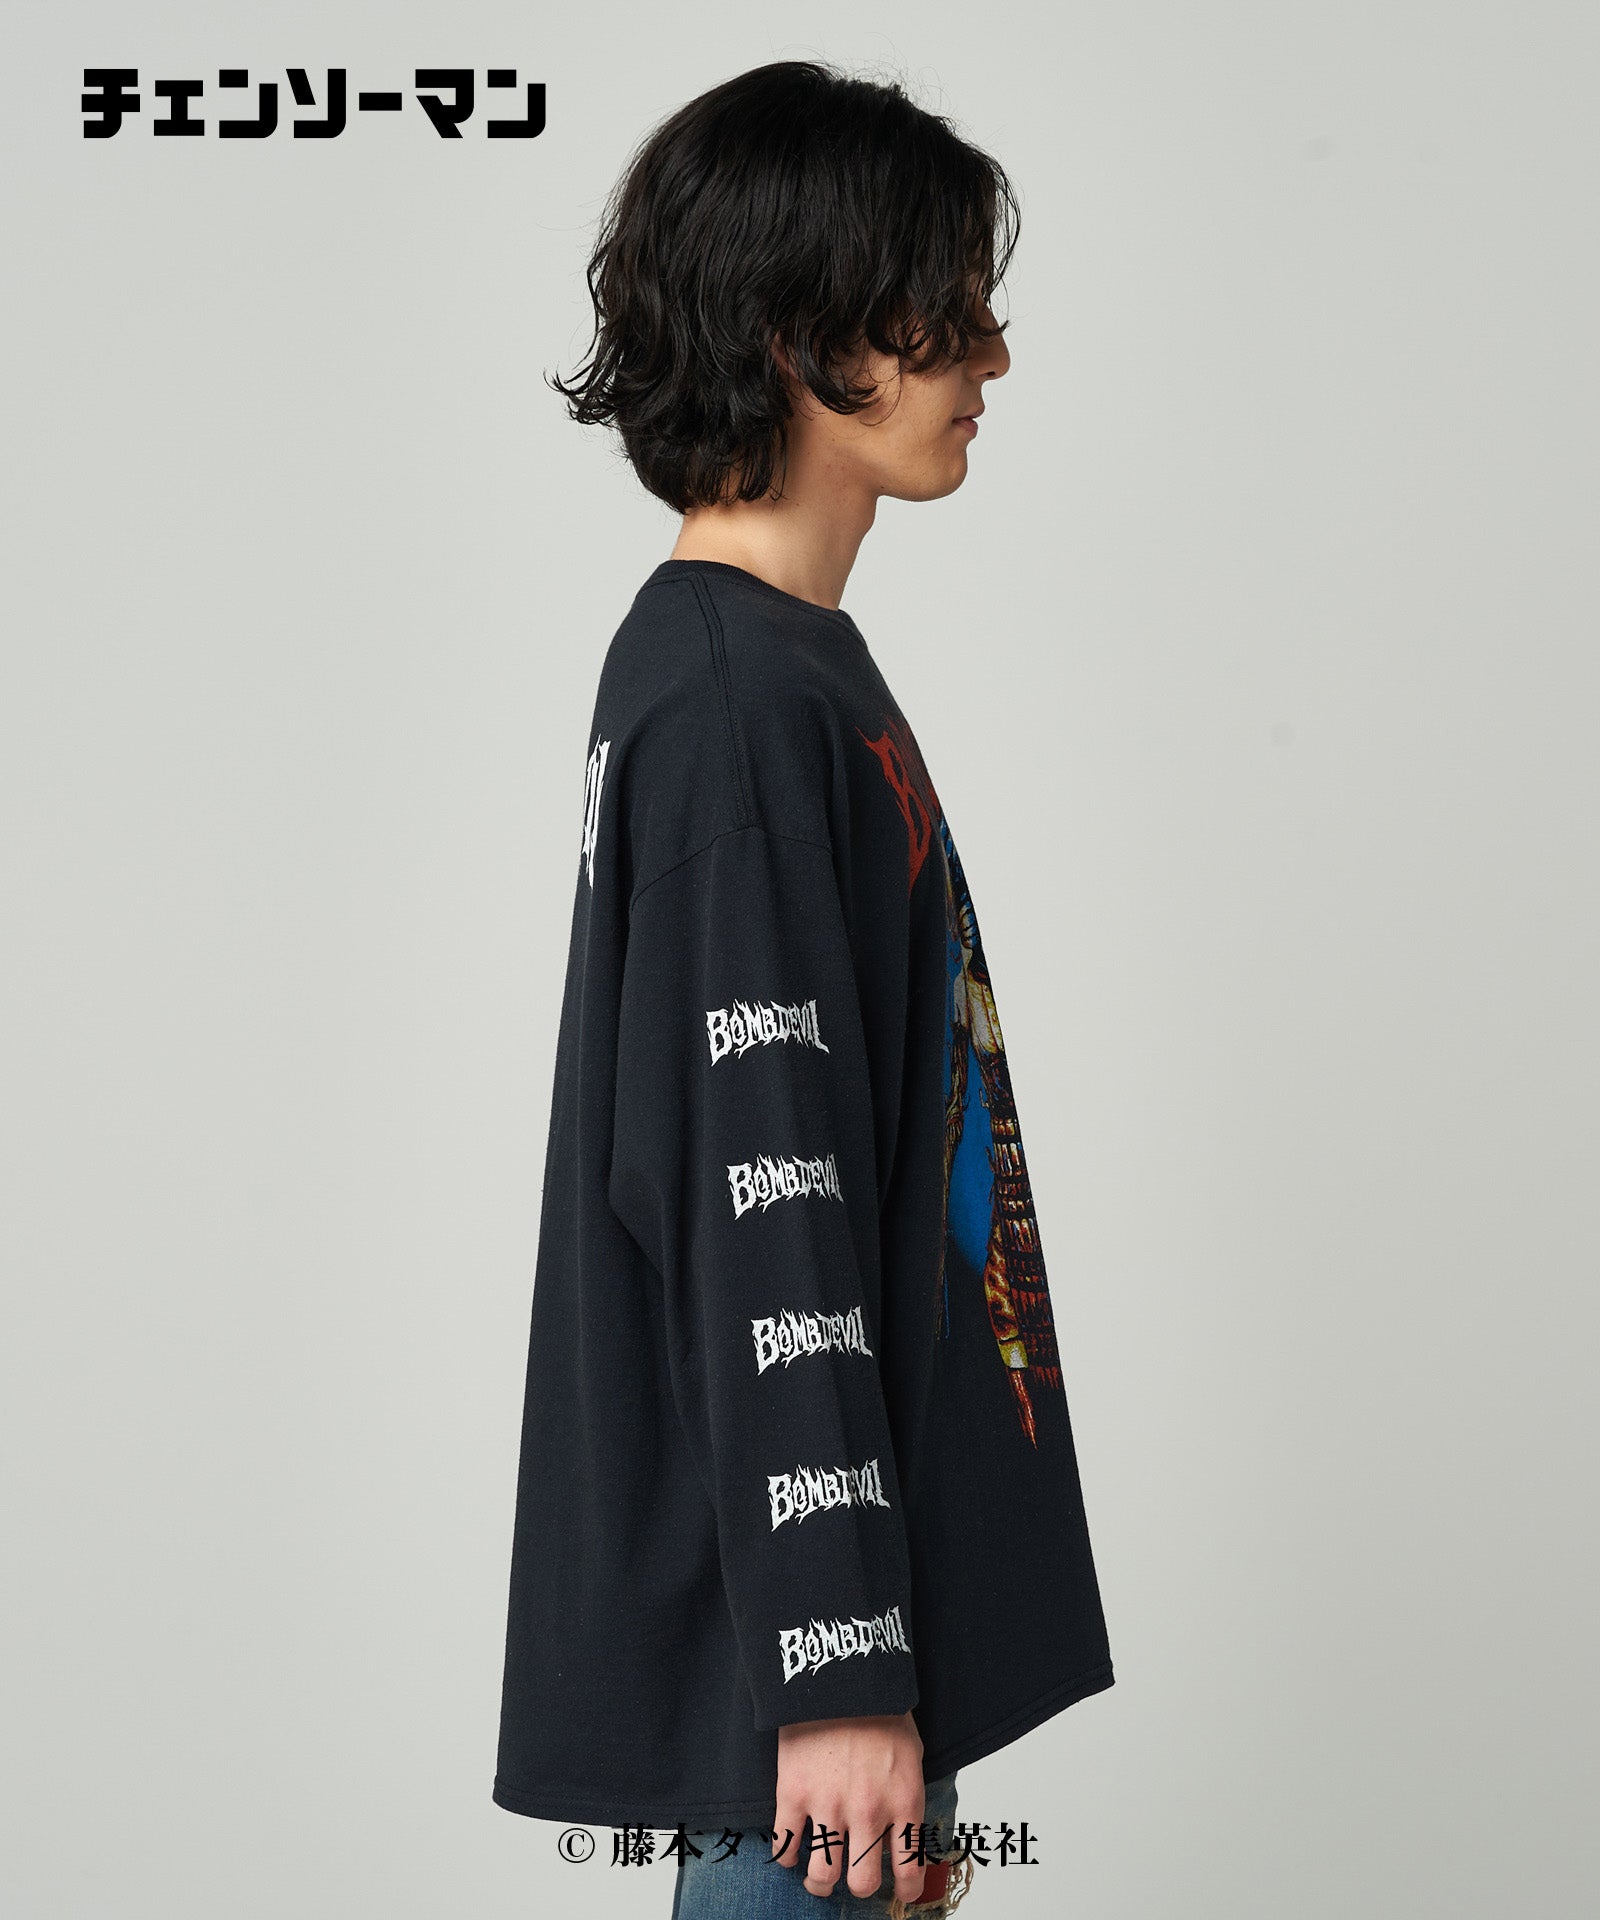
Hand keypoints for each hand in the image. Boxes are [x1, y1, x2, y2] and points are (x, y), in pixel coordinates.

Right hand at [771, 1709, 926, 1903]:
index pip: (908, 1869)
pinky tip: (792, 1851)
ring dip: (819, 1883)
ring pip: (821, 1877)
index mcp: (903, 1803)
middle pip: (861, 1883)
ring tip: (818, 1877)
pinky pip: (785, 1846)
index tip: (901, 1890)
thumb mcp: (911, 1756)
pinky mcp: (793, 1793)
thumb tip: (897, 1834)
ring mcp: (828, 1806)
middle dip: (858, 1887)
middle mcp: (867, 1813)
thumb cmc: (880, 1708)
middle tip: (853, 1877)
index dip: (905, 1889)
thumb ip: (906, 1799)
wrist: (842, 1673)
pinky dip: (786, 1856)